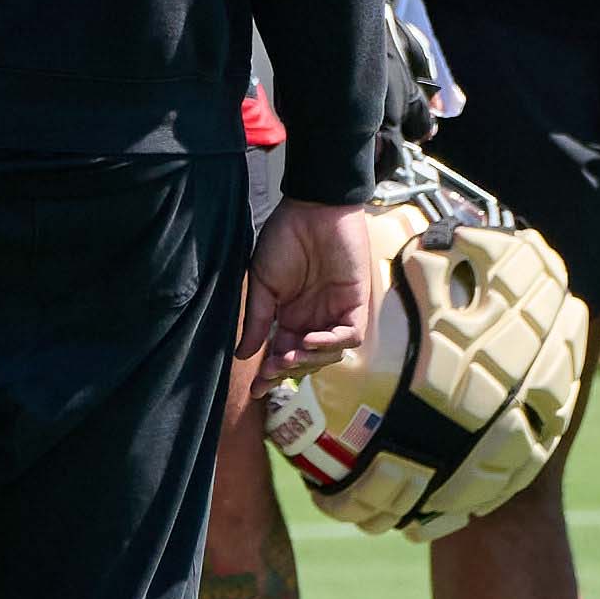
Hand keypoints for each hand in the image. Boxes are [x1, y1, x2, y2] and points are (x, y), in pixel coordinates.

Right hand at [247, 197, 383, 372]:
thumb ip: (257, 321)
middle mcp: (314, 319)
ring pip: (328, 355)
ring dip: (307, 360)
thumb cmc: (285, 238)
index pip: (282, 354)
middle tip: (269, 372)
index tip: (255, 390)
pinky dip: (330, 343)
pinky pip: (349, 335)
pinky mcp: (356, 303)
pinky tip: (309, 340)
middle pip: (305, 361)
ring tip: (286, 356)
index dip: (270, 375)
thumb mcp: (263, 283)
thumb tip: (243, 355)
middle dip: (287, 371)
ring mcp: (336, 312)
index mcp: (290, 316)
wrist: (312, 208)